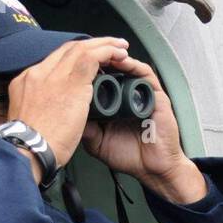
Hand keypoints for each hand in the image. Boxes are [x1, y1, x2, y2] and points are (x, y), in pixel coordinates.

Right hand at [6, 37, 132, 171]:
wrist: (26, 151)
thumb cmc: (28, 147)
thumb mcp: (30, 123)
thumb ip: (42, 111)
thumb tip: (56, 115)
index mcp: (26, 83)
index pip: (53, 61)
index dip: (74, 56)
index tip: (89, 60)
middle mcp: (38, 74)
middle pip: (67, 49)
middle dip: (90, 45)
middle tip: (109, 46)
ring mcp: (53, 76)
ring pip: (81, 48)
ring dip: (103, 45)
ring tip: (120, 46)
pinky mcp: (71, 83)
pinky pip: (93, 57)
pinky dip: (108, 52)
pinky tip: (120, 54)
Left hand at [80, 56, 206, 203]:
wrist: (153, 169)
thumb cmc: (130, 156)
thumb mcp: (96, 141)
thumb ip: (83, 126)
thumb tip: (66, 111)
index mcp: (111, 102)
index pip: (96, 77)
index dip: (84, 68)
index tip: (70, 65)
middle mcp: (126, 94)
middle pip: (109, 66)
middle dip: (96, 57)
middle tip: (82, 54)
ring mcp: (141, 94)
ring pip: (126, 66)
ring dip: (113, 57)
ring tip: (100, 54)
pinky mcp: (156, 96)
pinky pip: (145, 74)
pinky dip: (133, 65)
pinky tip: (121, 61)